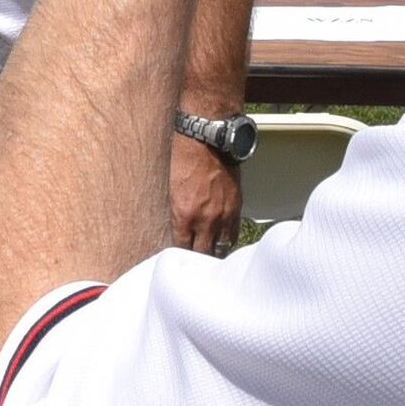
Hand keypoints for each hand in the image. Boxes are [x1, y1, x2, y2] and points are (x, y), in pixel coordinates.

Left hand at [168, 134, 241, 256]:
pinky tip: (221, 243)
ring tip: (208, 255)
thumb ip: (174, 213)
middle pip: (203, 253)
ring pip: (221, 248)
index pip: (181, 248)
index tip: (177, 259)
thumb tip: (175, 230)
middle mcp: (205, 220)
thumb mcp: (168, 189)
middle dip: (196, 259)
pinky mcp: (236, 208)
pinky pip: (233, 234)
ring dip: (214, 252)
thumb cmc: (182, 160)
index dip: (179, 255)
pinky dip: (226, 241)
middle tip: (193, 263)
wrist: (207, 142)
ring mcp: (223, 215)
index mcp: (184, 216)